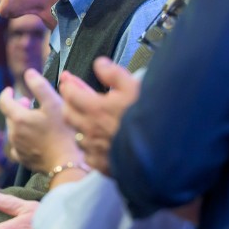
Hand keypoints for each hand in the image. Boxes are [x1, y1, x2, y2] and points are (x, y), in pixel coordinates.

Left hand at [0, 70, 80, 174]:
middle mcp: (13, 134)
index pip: (3, 102)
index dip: (6, 94)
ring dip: (21, 122)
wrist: (67, 162)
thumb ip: (39, 86)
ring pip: (14, 130)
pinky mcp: (23, 159)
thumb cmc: (63, 131)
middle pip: (10, 116)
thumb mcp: (54, 103)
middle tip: (29, 103)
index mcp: (18, 118)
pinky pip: (18, 145)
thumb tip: (28, 73)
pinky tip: (33, 137)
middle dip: (18, 107)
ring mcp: (17, 148)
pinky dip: (23, 138)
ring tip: (35, 120)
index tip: (11, 90)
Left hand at [59, 58, 139, 173]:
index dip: (68, 85)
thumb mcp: (135, 87)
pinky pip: (89, 154)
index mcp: (95, 109)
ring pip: (77, 135)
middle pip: (68, 114)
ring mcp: (94, 149)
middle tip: (71, 97)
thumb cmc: (150, 119)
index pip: (70, 94)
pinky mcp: (101, 164)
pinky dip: (91, 147)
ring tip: (87, 120)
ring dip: (80, 126)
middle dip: (68, 104)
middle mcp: (90, 130)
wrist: (161, 151)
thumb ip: (114, 74)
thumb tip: (100, 64)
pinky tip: (98, 143)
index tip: (68, 80)